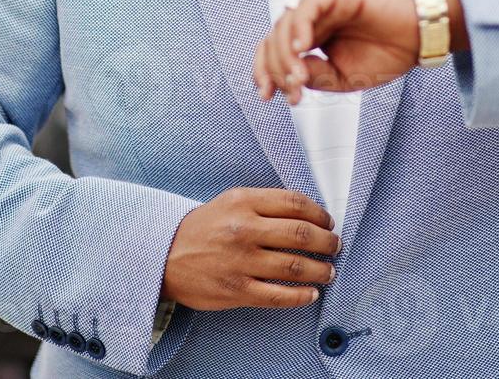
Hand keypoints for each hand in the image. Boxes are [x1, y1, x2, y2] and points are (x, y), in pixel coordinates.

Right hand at [160, 187, 339, 310]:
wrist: (163, 255)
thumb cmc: (202, 228)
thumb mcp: (230, 202)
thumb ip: (265, 204)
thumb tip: (308, 214)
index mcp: (243, 202)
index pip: (295, 203)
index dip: (320, 214)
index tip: (328, 222)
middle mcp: (243, 229)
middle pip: (301, 234)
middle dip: (327, 242)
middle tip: (335, 246)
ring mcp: (240, 262)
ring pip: (295, 266)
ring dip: (320, 270)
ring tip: (328, 271)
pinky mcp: (236, 290)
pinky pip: (279, 296)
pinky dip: (301, 296)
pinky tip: (311, 294)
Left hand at [254, 0, 420, 104]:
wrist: (421, 35)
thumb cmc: (389, 51)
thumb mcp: (346, 79)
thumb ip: (316, 77)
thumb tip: (291, 77)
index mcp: (313, 40)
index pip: (274, 51)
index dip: (265, 71)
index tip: (266, 95)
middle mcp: (312, 22)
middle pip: (274, 39)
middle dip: (276, 69)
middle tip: (294, 91)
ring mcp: (322, 7)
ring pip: (285, 23)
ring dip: (285, 54)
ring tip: (299, 77)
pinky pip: (307, 6)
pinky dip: (299, 25)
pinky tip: (302, 47)